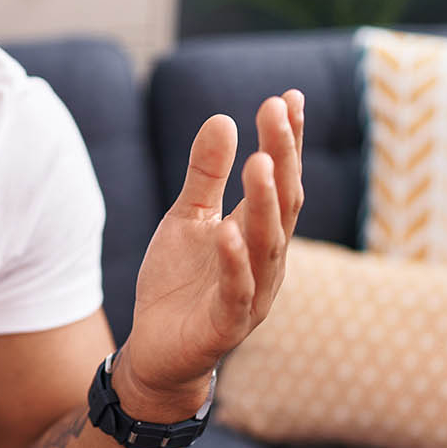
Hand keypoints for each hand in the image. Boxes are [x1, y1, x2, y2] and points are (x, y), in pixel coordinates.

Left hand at [117, 90, 305, 416]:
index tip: (288, 96)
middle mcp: (266, 261)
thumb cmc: (180, 283)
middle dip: (282, 157)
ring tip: (260, 161)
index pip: (281, 180)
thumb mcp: (187, 219)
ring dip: (266, 204)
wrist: (157, 351)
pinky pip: (236, 292)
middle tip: (275, 111)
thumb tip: (224, 118)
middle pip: (283, 205)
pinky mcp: (226, 326)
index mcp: (258, 232)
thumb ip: (205, 175)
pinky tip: (228, 231)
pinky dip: (234, 262)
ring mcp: (252, 295)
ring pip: (267, 246)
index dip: (287, 140)